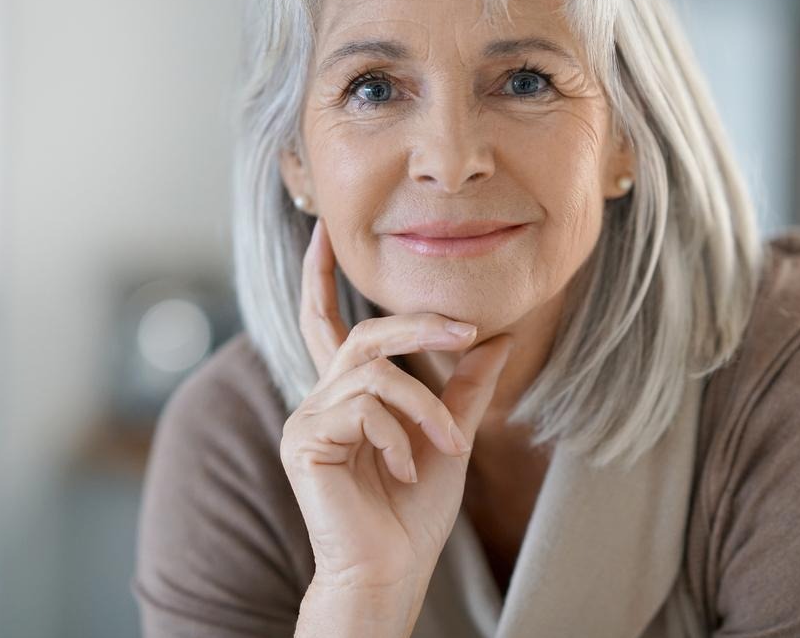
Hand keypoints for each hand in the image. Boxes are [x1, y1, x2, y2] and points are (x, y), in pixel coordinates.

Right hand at [280, 217, 514, 592]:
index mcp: (347, 394)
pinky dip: (398, 436)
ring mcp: (307, 418)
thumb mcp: (449, 436)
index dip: (320, 276)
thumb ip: (466, 387)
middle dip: (418, 326)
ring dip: (425, 405)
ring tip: (446, 446)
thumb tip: (496, 336)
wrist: (392, 570)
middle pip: (364, 334)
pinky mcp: (303, 440)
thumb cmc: (414, 511)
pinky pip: (362, 407)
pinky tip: (404, 471)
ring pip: (372, 371)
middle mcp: (320, 398)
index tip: (322, 230)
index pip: (326, 322)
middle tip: (468, 331)